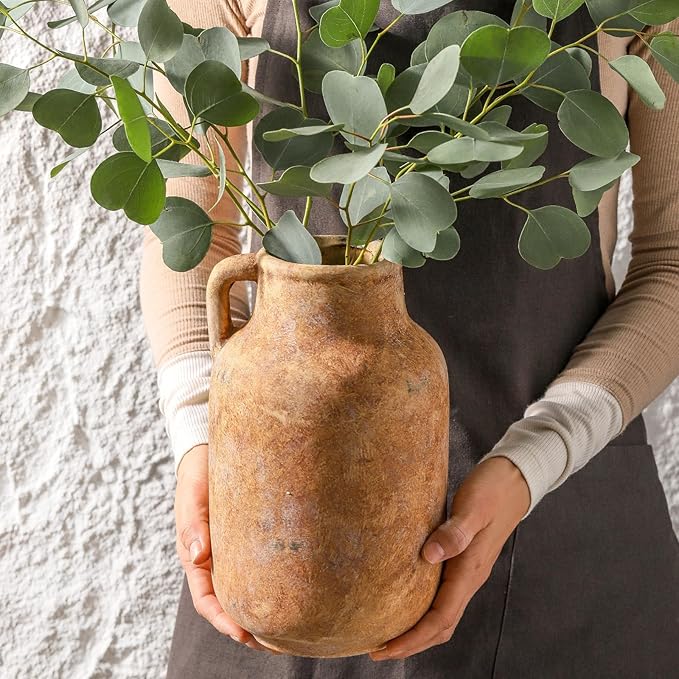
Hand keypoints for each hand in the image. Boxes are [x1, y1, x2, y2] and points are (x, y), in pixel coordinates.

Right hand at [175, 444, 277, 652]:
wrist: (207, 452)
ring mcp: (230, 550)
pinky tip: (290, 587)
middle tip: (273, 643)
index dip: (223, 620)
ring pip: (244, 586)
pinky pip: (257, 564)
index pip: (207, 599)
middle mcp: (213, 559)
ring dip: (260, 608)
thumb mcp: (192, 498)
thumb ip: (193, 526)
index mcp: (195, 557)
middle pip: (229, 600)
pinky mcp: (246, 536)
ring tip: (287, 628)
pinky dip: (268, 581)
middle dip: (246, 625)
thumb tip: (198, 556)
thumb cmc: (196, 476)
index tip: (244, 635)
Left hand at [369, 456, 529, 660]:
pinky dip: (423, 608)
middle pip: (440, 626)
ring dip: (417, 629)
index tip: (385, 647)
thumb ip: (454, 532)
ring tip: (388, 631)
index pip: (439, 619)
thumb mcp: (472, 507)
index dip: (412, 638)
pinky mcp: (462, 560)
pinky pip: (442, 596)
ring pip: (442, 614)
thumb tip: (429, 555)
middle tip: (377, 649)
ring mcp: (467, 571)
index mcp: (470, 571)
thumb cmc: (493, 491)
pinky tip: (405, 599)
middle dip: (410, 643)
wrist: (514, 481)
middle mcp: (469, 577)